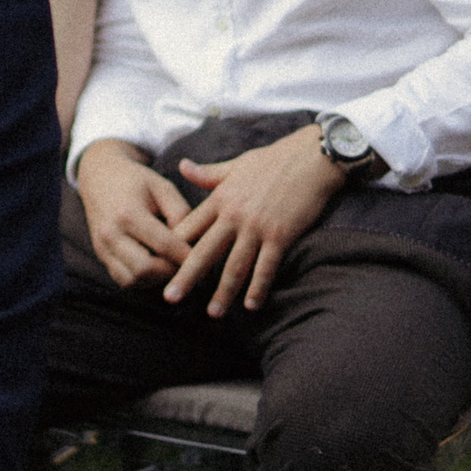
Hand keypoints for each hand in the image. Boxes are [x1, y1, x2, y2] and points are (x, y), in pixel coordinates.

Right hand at [72, 142, 192, 287]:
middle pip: (145, 269)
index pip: (164, 246)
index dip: (189, 256)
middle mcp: (110, 234)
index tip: (207, 258)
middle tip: (188, 264)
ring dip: (156, 278)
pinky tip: (156, 265)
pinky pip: (124, 279)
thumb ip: (181, 213)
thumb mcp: (163, 187)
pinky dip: (143, 279)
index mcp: (128, 214)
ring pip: (133, 279)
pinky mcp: (101, 255)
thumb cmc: (136, 181)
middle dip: (170, 272)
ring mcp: (102, 247)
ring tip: (172, 264)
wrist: (99, 177)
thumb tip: (193, 244)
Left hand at [162, 124, 343, 315]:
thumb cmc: (272, 160)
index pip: (189, 228)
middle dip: (187, 278)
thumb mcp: (234, 165)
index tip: (160, 265)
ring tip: (213, 313)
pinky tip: (252, 305)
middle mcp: (233, 216)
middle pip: (204, 252)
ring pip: (235, 266)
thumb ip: (207, 173)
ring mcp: (256, 227)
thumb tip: (181, 166)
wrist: (309, 158)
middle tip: (170, 298)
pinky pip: (267, 266)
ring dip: (223, 292)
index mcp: (219, 199)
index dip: (174, 248)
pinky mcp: (281, 235)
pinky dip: (259, 287)